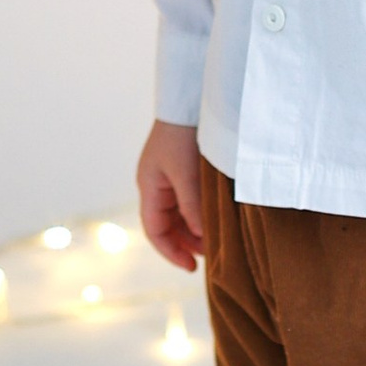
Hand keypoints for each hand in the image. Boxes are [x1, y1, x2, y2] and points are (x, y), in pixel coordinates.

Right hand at [138, 118, 205, 272]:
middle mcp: (156, 185)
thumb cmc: (183, 134)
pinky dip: (199, 213)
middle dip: (186, 243)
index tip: (192, 266)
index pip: (154, 230)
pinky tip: (215, 218)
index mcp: (149, 186)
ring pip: (179, 214)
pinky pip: (188, 201)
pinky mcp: (183, 169)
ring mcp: (169, 177)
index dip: (171, 251)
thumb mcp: (187, 173)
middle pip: (167, 225)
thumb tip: (200, 236)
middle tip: (210, 256)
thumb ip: (192, 206)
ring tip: (215, 239)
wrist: (189, 99)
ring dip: (194, 229)